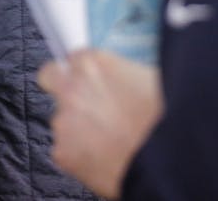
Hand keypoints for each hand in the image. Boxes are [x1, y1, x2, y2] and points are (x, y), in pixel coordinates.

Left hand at [38, 49, 162, 199]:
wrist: (165, 160)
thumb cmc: (163, 119)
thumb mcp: (150, 78)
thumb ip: (122, 73)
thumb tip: (121, 79)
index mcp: (92, 65)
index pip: (70, 58)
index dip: (81, 72)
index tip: (89, 81)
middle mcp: (72, 89)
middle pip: (52, 80)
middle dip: (64, 90)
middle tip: (86, 105)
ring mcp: (63, 122)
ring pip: (61, 120)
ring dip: (77, 127)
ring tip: (107, 139)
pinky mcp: (62, 152)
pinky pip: (65, 150)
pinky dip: (79, 155)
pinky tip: (103, 157)